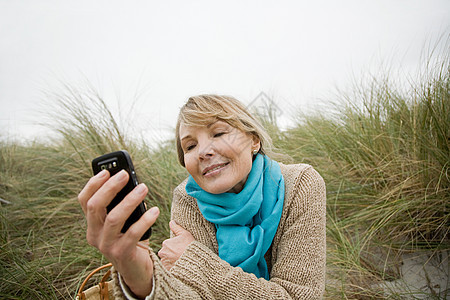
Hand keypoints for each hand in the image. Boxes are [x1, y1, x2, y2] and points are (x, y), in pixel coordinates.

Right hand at [78, 169, 158, 297]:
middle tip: (126, 174)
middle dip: (110, 187)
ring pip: (113, 218)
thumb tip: (132, 182)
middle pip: (95, 206)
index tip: (106, 171)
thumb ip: (121, 205)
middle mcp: (94, 234)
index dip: (93, 184)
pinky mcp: (122, 253)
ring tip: (144, 188)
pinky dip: (145, 220)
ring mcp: (106, 245)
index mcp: (91, 224)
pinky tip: (155, 211)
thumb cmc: (130, 238)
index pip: (84, 201)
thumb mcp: (122, 221)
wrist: (136, 269)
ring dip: (129, 200)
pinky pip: (133, 233)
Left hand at [158, 220, 194, 269]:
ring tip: (181, 259)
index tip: (181, 247)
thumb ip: (176, 228)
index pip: (168, 243)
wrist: (194, 262)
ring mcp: (164, 262)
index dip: (175, 245)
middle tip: (181, 253)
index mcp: (165, 243)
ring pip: (166, 259)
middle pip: (166, 251)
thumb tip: (171, 222)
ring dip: (171, 259)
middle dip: (172, 252)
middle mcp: (162, 252)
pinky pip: (168, 267)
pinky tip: (179, 265)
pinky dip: (172, 266)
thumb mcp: (185, 234)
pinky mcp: (166, 270)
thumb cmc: (190, 247)